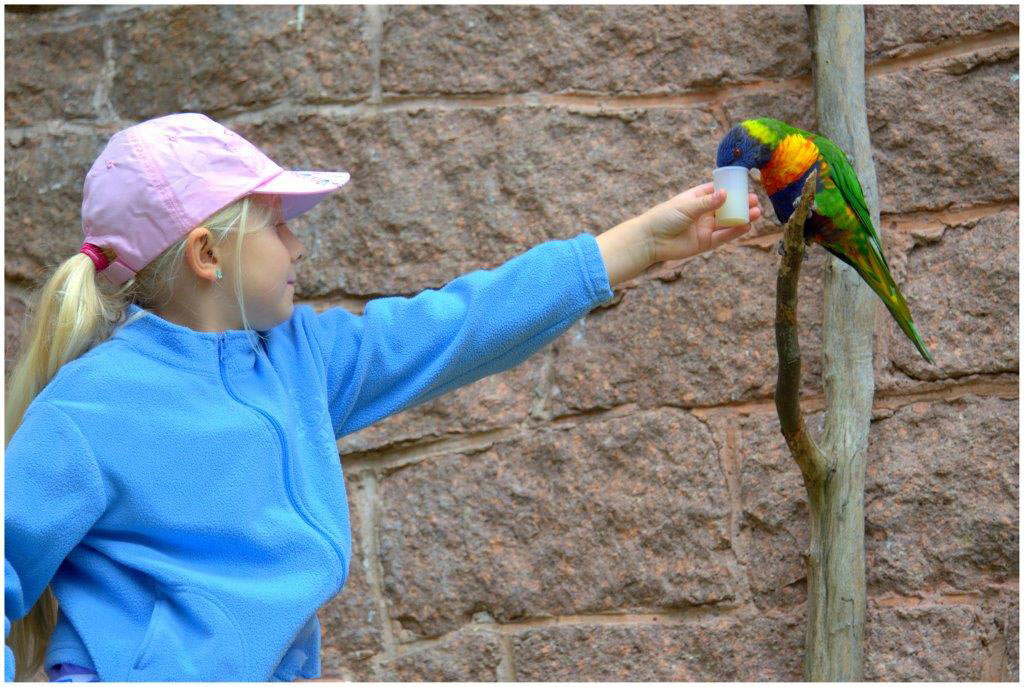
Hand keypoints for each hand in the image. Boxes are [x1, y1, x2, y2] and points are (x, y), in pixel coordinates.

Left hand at [640, 182, 761, 263]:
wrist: (651, 240)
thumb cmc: (664, 217)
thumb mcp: (687, 206)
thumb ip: (708, 202)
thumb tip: (726, 193)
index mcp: (697, 198)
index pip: (717, 191)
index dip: (731, 189)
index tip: (745, 186)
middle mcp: (703, 213)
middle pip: (726, 208)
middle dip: (741, 204)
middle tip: (755, 201)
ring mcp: (705, 228)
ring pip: (728, 222)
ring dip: (742, 217)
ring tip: (756, 212)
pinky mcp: (705, 242)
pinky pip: (723, 236)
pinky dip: (735, 231)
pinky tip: (747, 225)